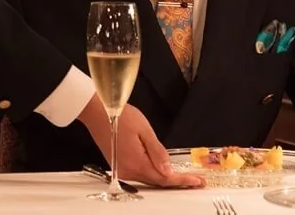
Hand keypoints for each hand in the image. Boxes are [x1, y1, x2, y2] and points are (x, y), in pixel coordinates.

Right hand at [77, 98, 202, 188]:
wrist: (96, 112)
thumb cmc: (119, 116)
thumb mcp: (145, 131)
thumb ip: (158, 152)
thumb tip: (169, 169)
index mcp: (136, 162)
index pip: (165, 178)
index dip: (183, 181)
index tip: (197, 181)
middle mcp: (128, 170)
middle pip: (157, 181)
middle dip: (177, 181)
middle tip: (195, 180)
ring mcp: (122, 169)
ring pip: (149, 179)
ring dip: (165, 178)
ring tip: (182, 175)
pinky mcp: (118, 165)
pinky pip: (140, 174)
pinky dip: (153, 173)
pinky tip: (161, 169)